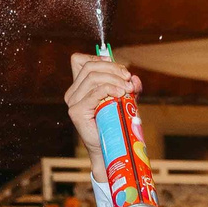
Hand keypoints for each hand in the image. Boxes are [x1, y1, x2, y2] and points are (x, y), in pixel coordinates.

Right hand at [65, 52, 141, 176]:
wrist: (111, 148)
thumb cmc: (116, 123)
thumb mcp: (124, 98)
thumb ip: (128, 86)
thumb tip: (134, 78)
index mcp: (79, 86)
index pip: (80, 60)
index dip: (98, 58)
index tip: (118, 68)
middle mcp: (72, 93)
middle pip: (90, 67)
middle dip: (113, 69)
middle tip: (129, 79)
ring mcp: (73, 102)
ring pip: (93, 77)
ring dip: (115, 79)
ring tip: (128, 89)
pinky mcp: (76, 111)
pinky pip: (95, 92)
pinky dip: (110, 89)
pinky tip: (121, 94)